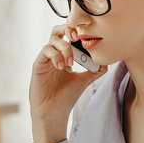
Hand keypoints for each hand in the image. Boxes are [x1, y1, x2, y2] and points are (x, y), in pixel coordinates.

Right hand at [29, 25, 106, 142]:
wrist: (54, 113)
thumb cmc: (66, 97)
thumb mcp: (84, 81)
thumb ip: (94, 71)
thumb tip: (106, 61)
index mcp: (64, 56)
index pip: (69, 35)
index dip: (77, 31)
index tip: (86, 37)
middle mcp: (54, 55)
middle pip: (58, 30)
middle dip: (68, 29)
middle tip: (76, 38)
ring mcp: (45, 59)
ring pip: (52, 40)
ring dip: (64, 48)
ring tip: (70, 63)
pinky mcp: (38, 65)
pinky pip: (45, 51)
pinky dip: (55, 56)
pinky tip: (61, 67)